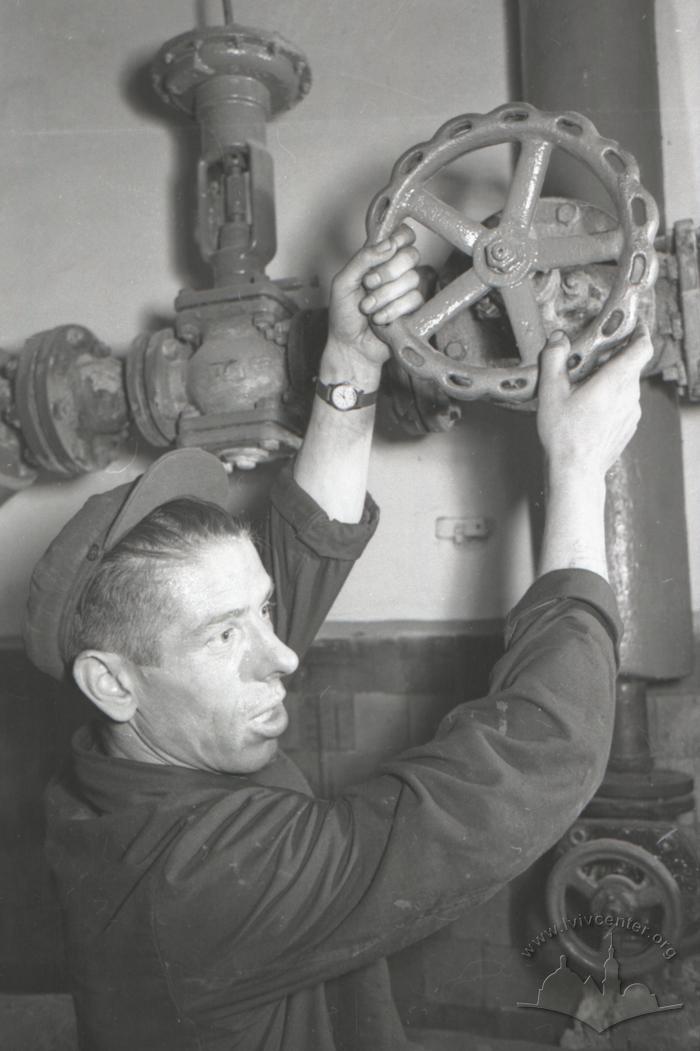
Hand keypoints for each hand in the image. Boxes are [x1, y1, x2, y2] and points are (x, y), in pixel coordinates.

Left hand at [327, 224, 422, 370]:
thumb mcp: (343, 282)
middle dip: (387, 272)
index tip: (388, 248)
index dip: (401, 238)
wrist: (350, 346)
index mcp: (379, 259)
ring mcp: (407, 291)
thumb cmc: (343, 315)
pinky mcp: (414, 311)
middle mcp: (396, 272)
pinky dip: (392, 311)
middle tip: (368, 285)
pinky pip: (414, 301)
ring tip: (367, 308)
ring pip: (412, 279)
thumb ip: (362, 259)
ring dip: (384, 296)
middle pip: (411, 255)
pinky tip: (379, 319)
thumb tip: (387, 244)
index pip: (403, 236)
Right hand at [536, 323, 652, 482]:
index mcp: (615, 380)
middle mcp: (630, 394)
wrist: (575, 472)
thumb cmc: (564, 435)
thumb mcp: (550, 392)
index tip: (632, 326)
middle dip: (613, 358)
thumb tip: (558, 339)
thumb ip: (554, 359)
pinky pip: (623, 404)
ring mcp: (632, 412)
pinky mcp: (628, 426)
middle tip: (591, 359)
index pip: (642, 346)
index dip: (640, 332)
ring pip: (626, 385)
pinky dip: (611, 400)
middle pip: (630, 365)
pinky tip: (589, 409)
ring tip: (585, 388)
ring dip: (611, 381)